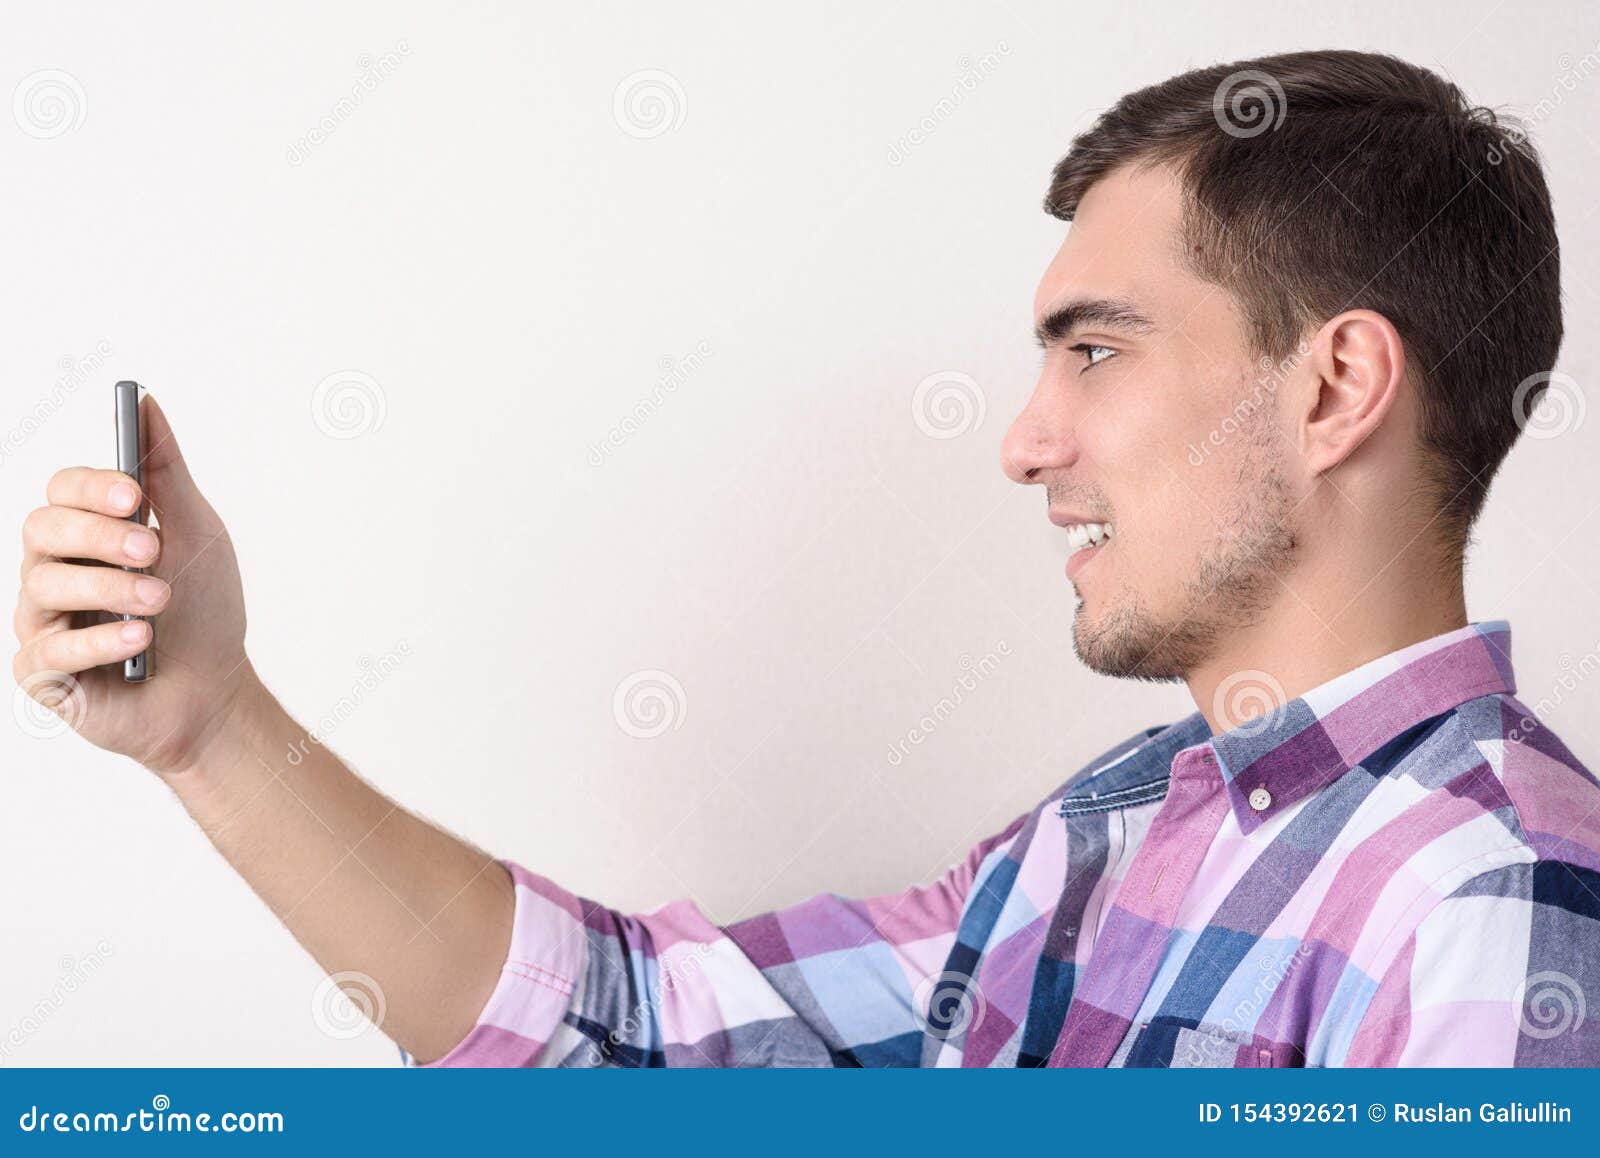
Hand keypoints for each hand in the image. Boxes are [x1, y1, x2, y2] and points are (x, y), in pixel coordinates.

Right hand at [13, 394, 259, 773]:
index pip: (61, 491)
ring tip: (160, 601)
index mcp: (88, 534)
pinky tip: (138, 642)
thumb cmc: (204, 612)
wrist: (217, 691)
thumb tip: (146, 404)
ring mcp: (43, 621)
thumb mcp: (197, 535)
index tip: (133, 494)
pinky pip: (49, 649)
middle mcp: (55, 571)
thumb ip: (166, 473)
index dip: (90, 487)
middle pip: (42, 529)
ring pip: (45, 586)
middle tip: (153, 550)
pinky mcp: (43, 672)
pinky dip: (100, 642)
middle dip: (100, 537)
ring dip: (111, 590)